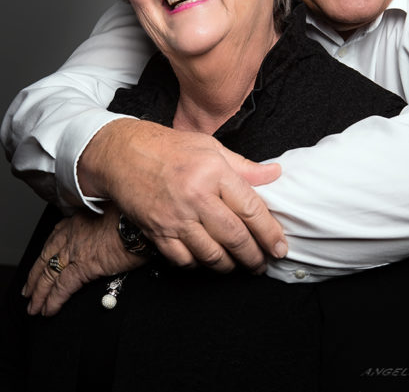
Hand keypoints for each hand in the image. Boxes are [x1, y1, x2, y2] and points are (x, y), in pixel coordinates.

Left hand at [23, 204, 142, 315]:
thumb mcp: (114, 214)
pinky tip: (49, 310)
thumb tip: (109, 233)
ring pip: (49, 274)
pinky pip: (61, 287)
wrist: (139, 223)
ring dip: (39, 293)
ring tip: (35, 306)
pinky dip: (53, 300)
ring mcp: (75, 250)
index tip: (41, 260)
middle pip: (46, 258)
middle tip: (29, 290)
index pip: (55, 238)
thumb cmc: (133, 217)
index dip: (46, 253)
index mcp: (80, 220)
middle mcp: (73, 234)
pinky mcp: (83, 267)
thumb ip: (105, 224)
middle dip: (36, 276)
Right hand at [77, 119, 286, 272]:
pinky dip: (199, 265)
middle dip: (254, 256)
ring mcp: (175, 217)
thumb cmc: (170, 148)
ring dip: (230, 265)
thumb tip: (275, 174)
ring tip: (240, 265)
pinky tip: (208, 260)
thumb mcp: (211, 147)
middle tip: (263, 263)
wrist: (124, 154)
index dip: (269, 232)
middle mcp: (196, 197)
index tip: (280, 246)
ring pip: (211, 254)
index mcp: (214, 173)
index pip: (251, 209)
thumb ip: (244, 167)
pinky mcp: (157, 232)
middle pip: (235, 237)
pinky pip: (184, 260)